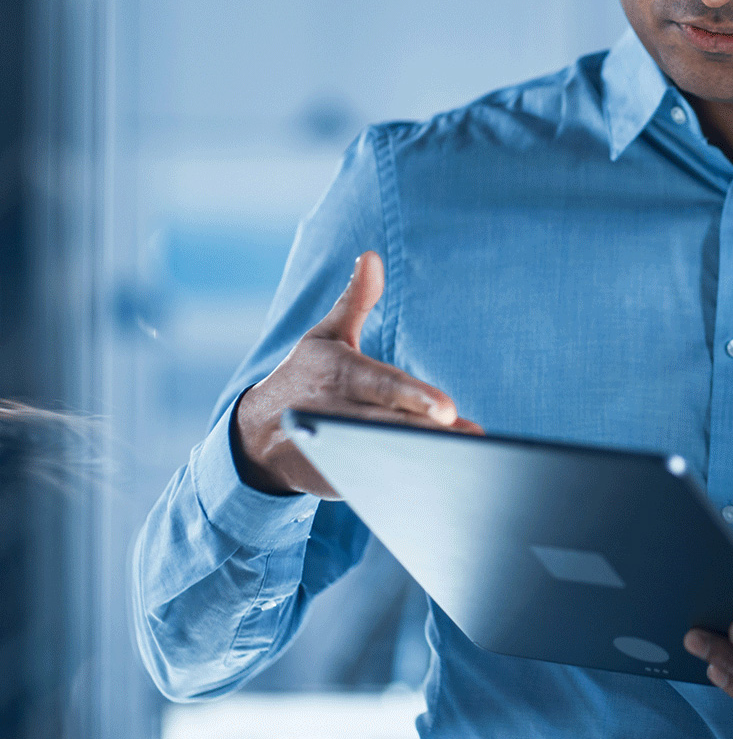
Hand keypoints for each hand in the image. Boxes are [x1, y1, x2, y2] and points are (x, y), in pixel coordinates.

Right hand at [231, 251, 481, 497]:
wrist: (257, 437)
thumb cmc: (305, 377)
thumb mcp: (325, 336)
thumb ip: (355, 300)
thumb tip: (371, 256)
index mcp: (340, 375)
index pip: (383, 386)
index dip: (414, 399)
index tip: (447, 408)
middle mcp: (340, 414)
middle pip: (392, 427)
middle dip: (430, 434)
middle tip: (469, 437)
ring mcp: (341, 452)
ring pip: (389, 457)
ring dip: (427, 460)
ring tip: (469, 459)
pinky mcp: (344, 480)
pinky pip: (380, 481)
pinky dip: (409, 483)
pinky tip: (444, 480)